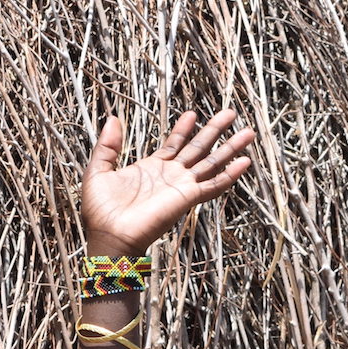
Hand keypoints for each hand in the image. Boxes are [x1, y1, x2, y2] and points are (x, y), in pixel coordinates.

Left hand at [80, 109, 254, 254]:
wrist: (109, 236)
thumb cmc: (100, 211)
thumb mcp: (99, 171)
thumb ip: (107, 146)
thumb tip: (113, 119)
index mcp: (151, 168)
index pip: (174, 144)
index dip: (183, 129)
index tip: (192, 113)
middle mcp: (170, 176)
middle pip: (198, 148)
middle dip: (214, 130)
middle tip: (230, 112)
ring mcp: (181, 186)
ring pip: (211, 163)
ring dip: (230, 148)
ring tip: (248, 131)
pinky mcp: (187, 198)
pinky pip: (213, 185)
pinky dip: (230, 174)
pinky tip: (245, 162)